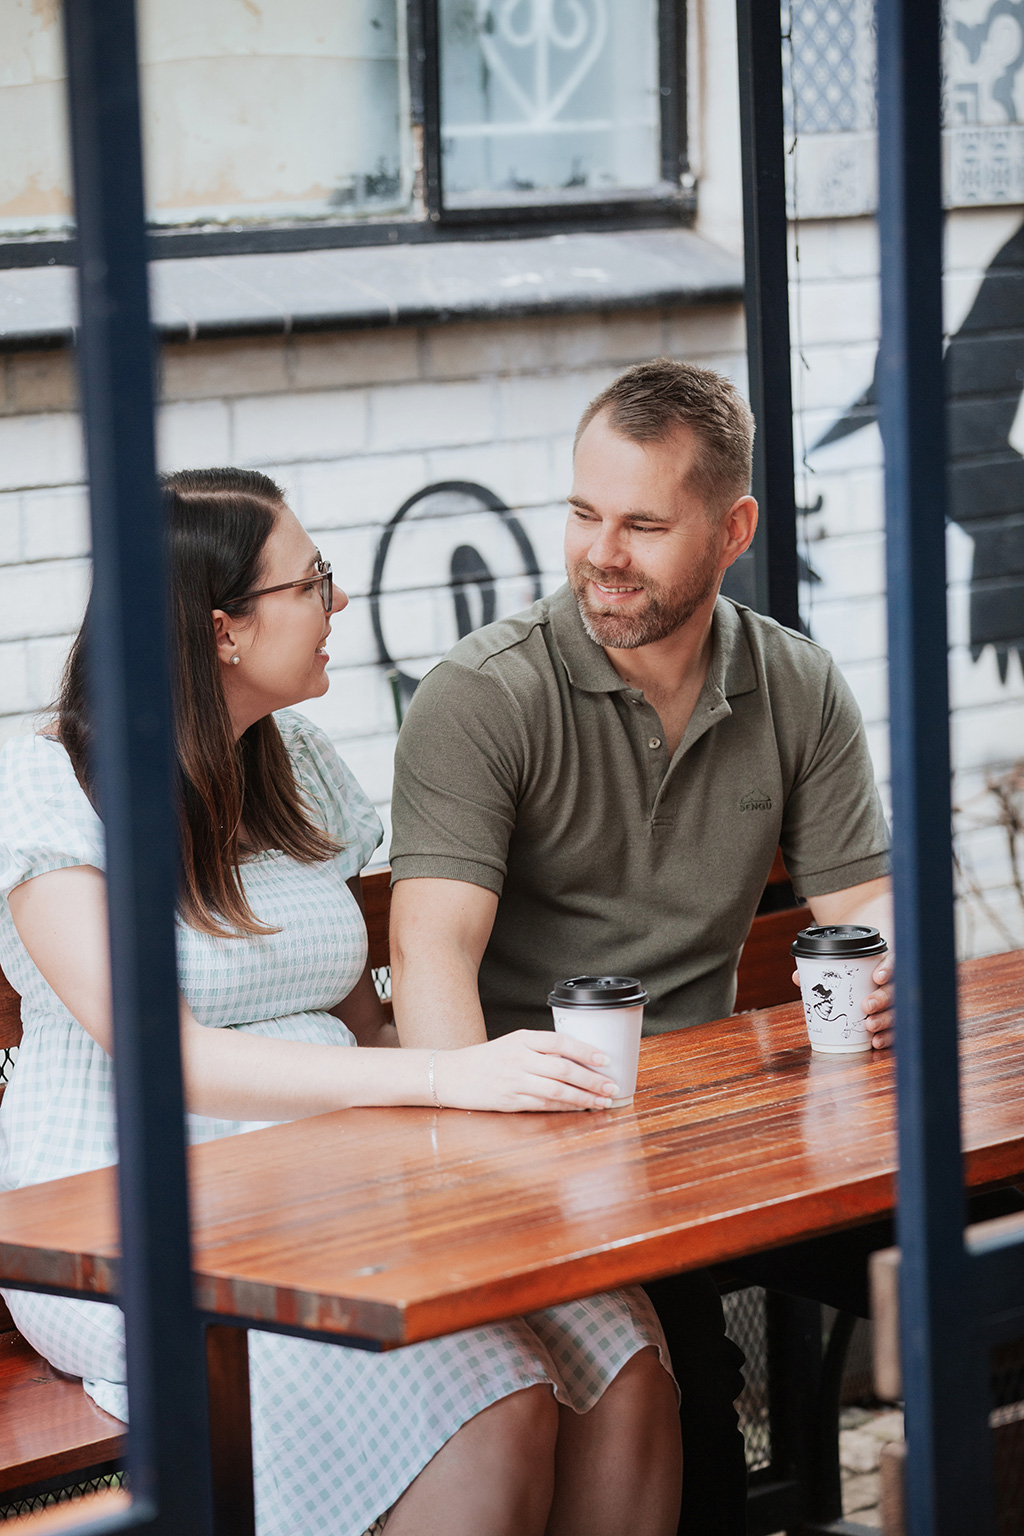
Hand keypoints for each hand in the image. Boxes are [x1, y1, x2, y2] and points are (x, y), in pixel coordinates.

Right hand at [433, 1030, 619, 1112]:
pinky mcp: (510, 1101)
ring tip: (602, 1101)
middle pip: (562, 1069)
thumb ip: (541, 1048)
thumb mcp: (513, 1043)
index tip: (605, 1058)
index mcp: (522, 1039)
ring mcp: (514, 1081)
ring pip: (556, 1090)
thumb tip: (578, 1058)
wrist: (453, 1074)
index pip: (559, 1042)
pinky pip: (543, 1104)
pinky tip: (579, 1108)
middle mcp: (519, 1058)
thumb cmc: (488, 1058)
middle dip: (591, 1079)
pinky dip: (564, 1107)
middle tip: (611, 1086)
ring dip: (583, 1097)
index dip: (585, 1050)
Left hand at [790, 952, 894, 1050]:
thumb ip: (822, 974)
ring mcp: (895, 1006)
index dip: (887, 969)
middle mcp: (892, 986)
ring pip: (895, 1012)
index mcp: (882, 967)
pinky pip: (895, 1032)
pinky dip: (887, 1038)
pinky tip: (876, 1042)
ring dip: (884, 1020)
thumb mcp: (842, 971)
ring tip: (870, 1026)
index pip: (891, 964)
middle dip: (881, 999)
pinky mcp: (894, 1024)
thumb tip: (798, 977)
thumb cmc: (854, 976)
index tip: (877, 977)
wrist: (869, 981)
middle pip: (893, 991)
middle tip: (866, 1006)